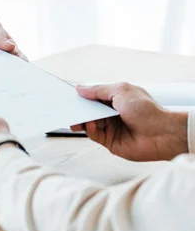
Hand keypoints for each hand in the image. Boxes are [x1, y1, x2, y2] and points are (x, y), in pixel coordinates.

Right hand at [73, 83, 188, 160]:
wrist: (162, 134)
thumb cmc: (147, 110)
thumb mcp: (120, 91)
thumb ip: (98, 90)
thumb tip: (80, 89)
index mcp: (115, 99)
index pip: (93, 96)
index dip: (82, 96)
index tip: (69, 95)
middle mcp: (112, 113)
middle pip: (89, 110)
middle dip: (79, 109)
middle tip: (68, 108)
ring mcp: (111, 127)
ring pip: (89, 122)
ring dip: (82, 120)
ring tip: (75, 118)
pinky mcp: (110, 142)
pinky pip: (94, 134)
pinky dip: (89, 130)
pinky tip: (90, 125)